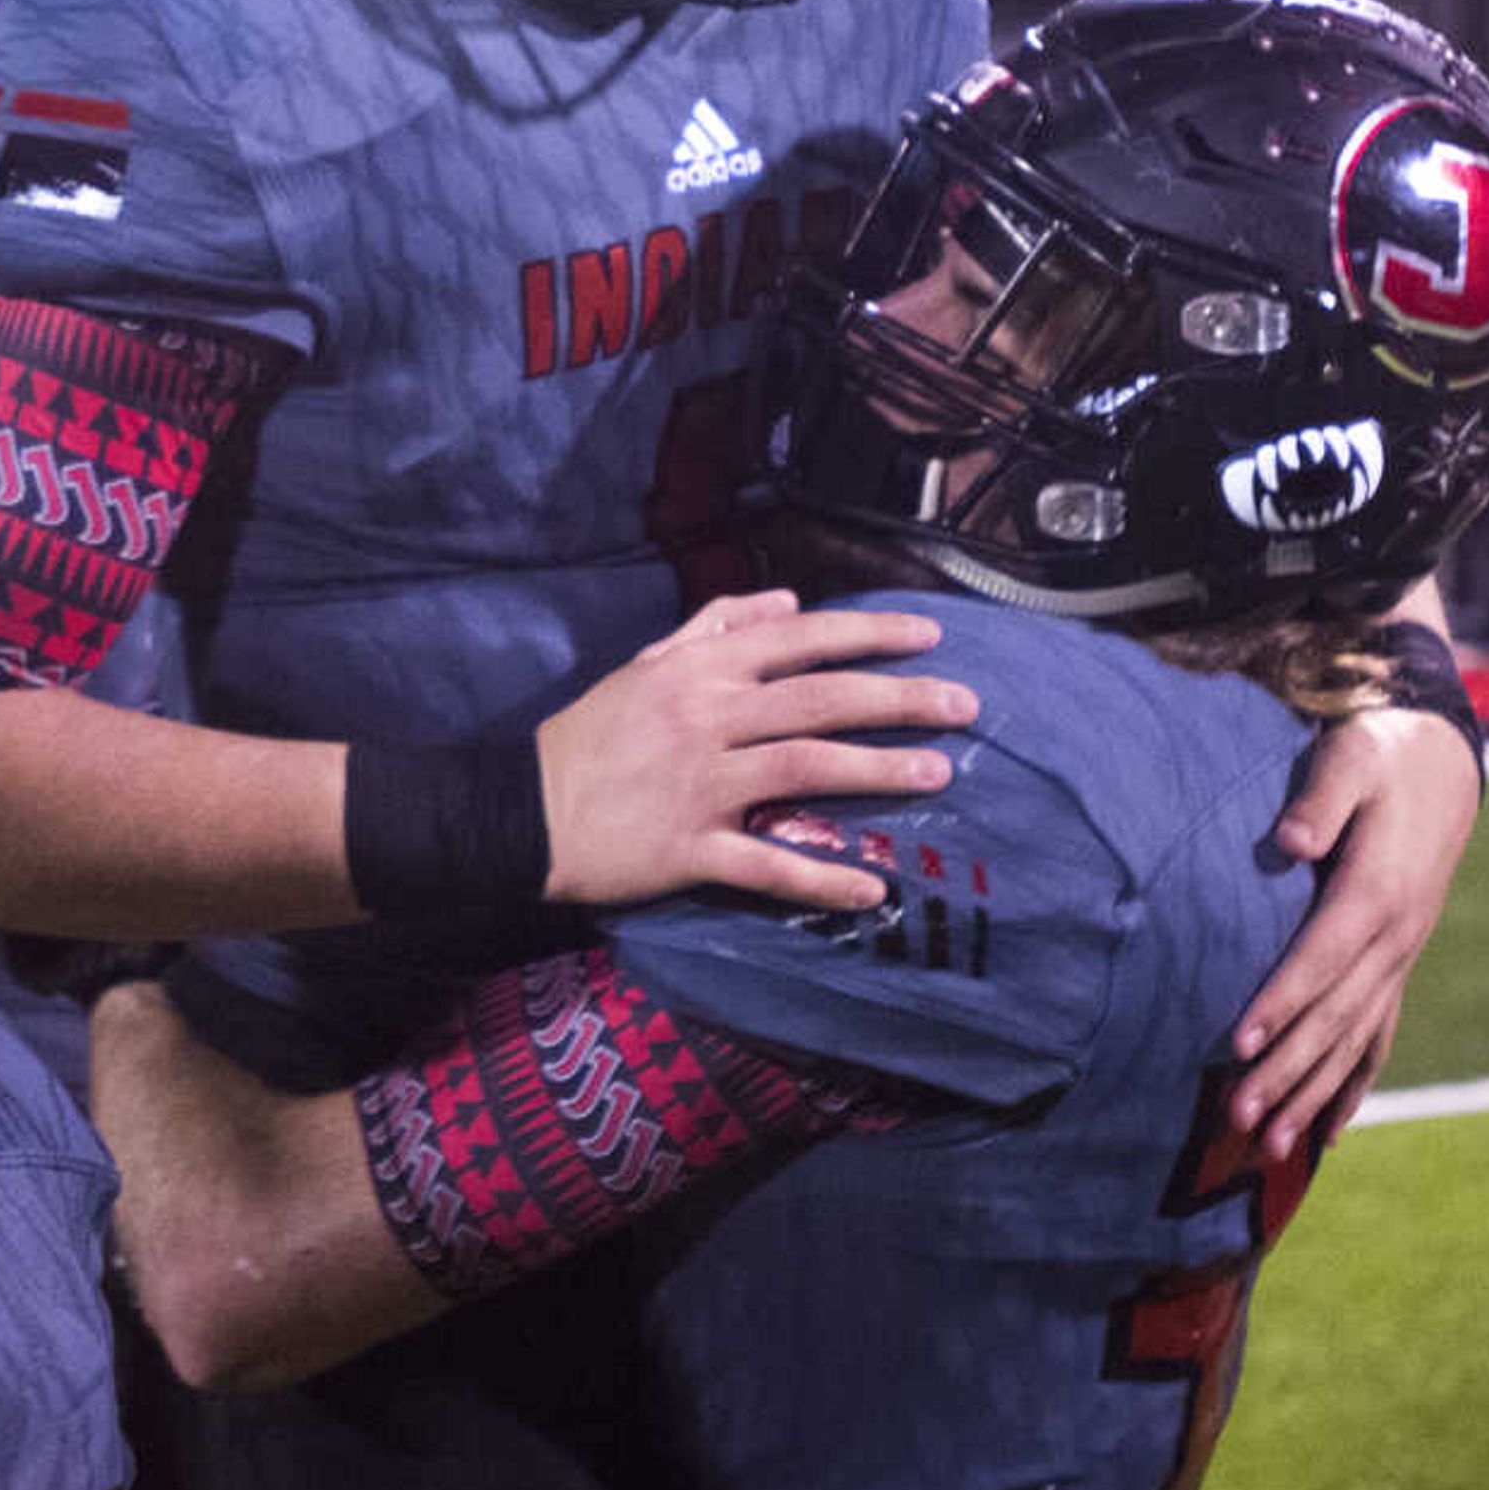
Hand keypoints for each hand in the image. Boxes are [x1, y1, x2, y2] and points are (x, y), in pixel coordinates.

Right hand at [536, 590, 969, 913]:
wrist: (523, 808)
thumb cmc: (592, 734)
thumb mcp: (647, 664)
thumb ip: (716, 628)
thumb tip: (787, 602)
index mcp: (700, 672)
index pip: (799, 641)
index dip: (868, 636)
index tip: (931, 637)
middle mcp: (708, 719)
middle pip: (819, 701)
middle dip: (898, 699)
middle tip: (965, 706)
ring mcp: (701, 785)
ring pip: (804, 769)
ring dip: (876, 771)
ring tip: (937, 775)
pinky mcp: (690, 848)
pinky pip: (765, 865)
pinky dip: (820, 878)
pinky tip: (872, 887)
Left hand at [1226, 703, 1482, 1157]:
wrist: (1439, 764)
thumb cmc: (1380, 753)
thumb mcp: (1352, 756)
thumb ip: (1323, 795)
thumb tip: (1294, 838)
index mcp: (1377, 891)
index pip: (1321, 959)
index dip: (1280, 1001)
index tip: (1238, 1042)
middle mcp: (1395, 937)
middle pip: (1334, 1016)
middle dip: (1286, 1070)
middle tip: (1239, 1118)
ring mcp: (1401, 957)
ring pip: (1354, 1040)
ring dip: (1311, 1094)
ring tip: (1269, 1146)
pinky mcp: (1397, 963)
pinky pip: (1377, 1037)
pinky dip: (1352, 1084)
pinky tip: (1328, 1133)